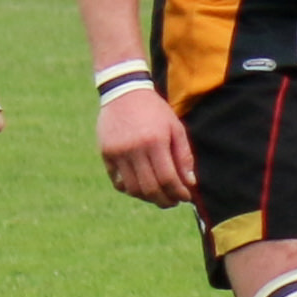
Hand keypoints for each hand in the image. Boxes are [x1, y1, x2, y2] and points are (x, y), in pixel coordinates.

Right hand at [98, 82, 195, 206]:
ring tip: (159, 197)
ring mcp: (117, 153)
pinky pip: (118, 182)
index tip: (186, 197)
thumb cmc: (155, 111)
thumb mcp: (175, 128)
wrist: (124, 93)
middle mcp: (134, 149)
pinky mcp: (106, 155)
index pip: (168, 178)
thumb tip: (190, 182)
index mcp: (155, 141)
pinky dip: (131, 190)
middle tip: (173, 202)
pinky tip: (141, 188)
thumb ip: (183, 155)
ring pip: (133, 188)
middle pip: (150, 187)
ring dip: (148, 198)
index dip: (178, 192)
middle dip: (164, 200)